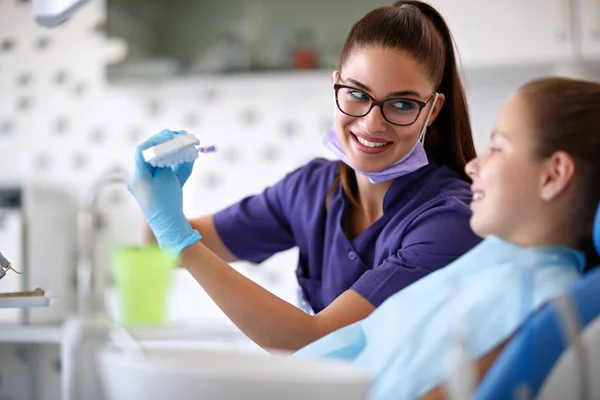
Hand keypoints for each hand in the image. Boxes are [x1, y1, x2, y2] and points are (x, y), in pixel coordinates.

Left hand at [128, 129, 201, 254]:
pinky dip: (165, 160)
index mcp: (137, 176)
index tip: (170, 136)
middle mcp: (135, 177)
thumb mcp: (167, 178)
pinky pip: (155, 167)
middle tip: (177, 137)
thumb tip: (168, 145)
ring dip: (164, 151)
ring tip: (179, 144)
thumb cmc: (168, 203)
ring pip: (151, 159)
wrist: (168, 224)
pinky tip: (175, 156)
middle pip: (146, 153)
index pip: (141, 150)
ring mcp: (141, 181)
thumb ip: (165, 160)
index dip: (155, 140)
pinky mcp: (148, 185)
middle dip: (162, 143)